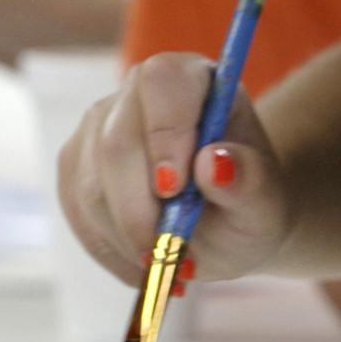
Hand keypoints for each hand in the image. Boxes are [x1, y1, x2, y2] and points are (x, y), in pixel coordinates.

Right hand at [55, 51, 290, 285]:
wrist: (223, 220)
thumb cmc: (246, 201)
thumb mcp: (266, 202)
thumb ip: (251, 182)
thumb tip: (215, 163)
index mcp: (191, 78)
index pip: (162, 82)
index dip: (163, 132)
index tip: (174, 190)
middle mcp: (135, 93)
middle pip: (115, 142)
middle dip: (138, 210)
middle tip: (170, 255)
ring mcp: (97, 126)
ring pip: (90, 184)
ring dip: (127, 237)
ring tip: (169, 262)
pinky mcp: (74, 164)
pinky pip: (76, 211)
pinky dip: (109, 248)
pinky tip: (143, 262)